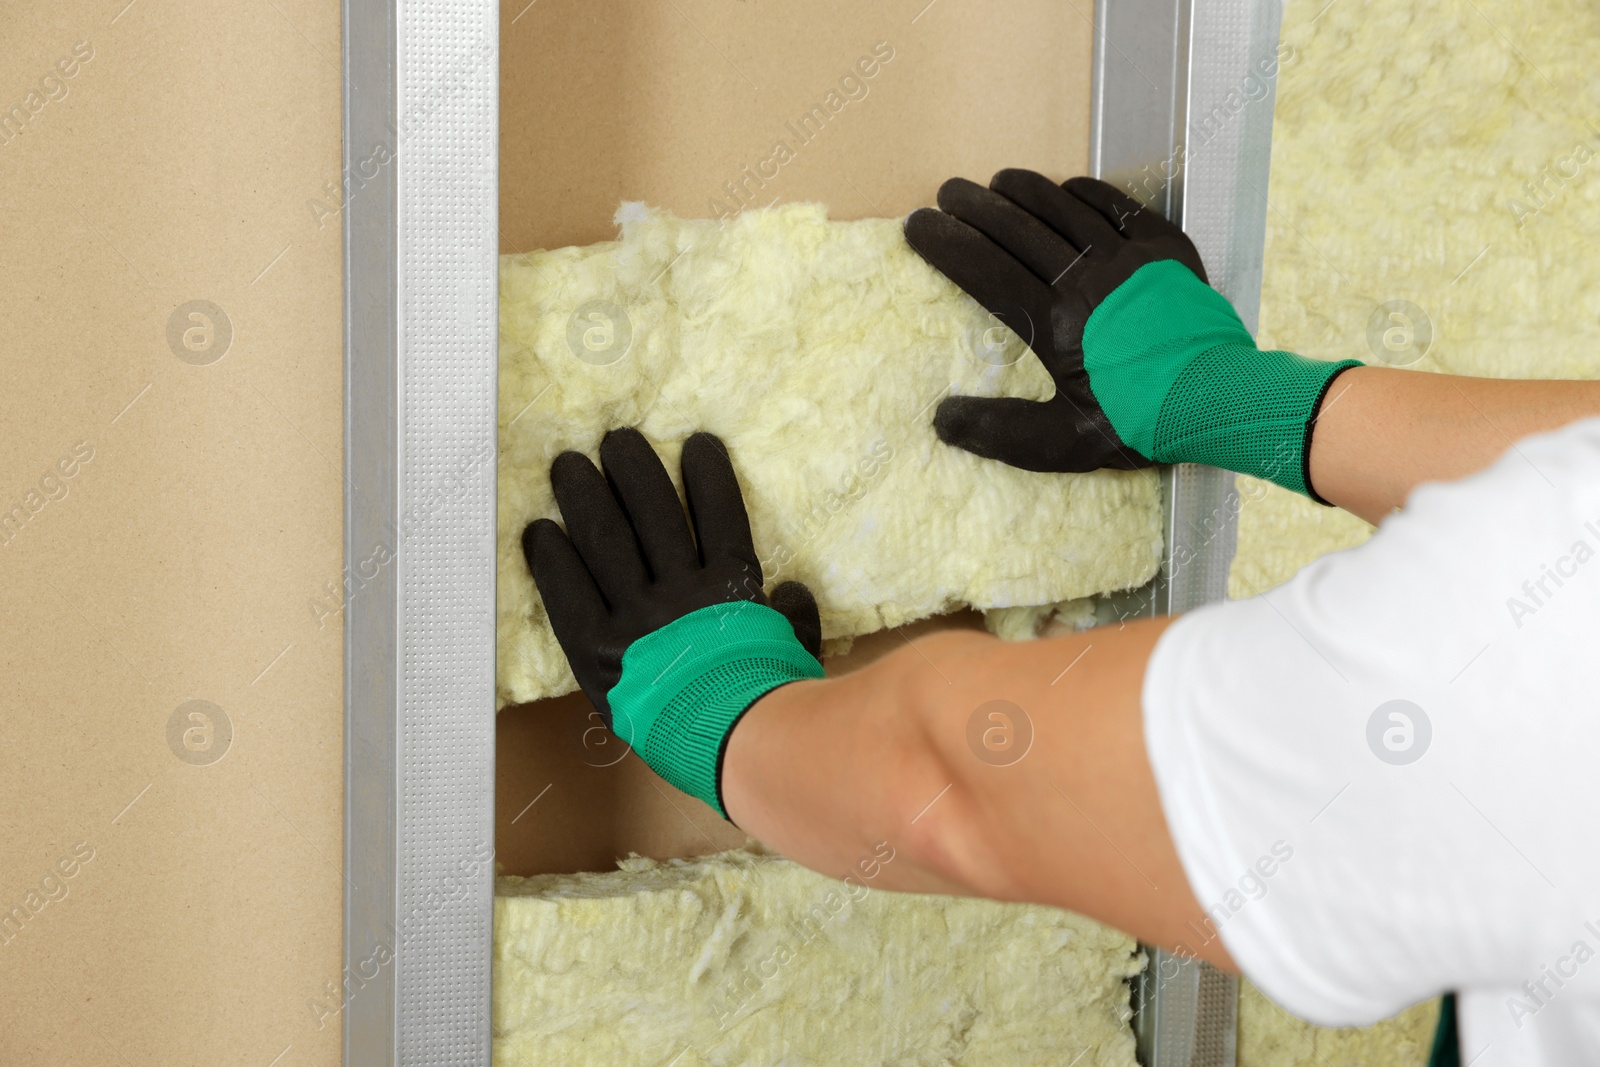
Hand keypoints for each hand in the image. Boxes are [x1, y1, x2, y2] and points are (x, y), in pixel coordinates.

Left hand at [522, 427, 823, 819]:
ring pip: (606, 540)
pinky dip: (553, 559)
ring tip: (567, 465)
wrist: (735, 740)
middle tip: (613, 438)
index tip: (696, 442)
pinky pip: (569, 593)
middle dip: (632, 469)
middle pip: (651, 513)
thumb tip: (792, 591)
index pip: (720, 515)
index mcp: (732, 588)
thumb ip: (794, 619)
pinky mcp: (598, 647)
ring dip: (585, 497)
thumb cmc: (771, 700)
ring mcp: (637, 615)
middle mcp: (680, 589)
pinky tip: (538, 530)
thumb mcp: (796, 653)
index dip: (708, 476)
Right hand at [906, 170, 1357, 497]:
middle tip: (947, 194)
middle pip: (1016, 228)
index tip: (917, 226)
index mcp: (1054, 323)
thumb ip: (999, 432)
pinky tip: (1064, 189)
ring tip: (996, 182)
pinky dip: (1083, 192)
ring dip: (1023, 190)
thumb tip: (941, 419)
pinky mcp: (1165, 248)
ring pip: (1062, 207)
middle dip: (974, 207)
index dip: (945, 244)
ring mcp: (1128, 258)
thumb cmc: (1138, 425)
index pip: (984, 270)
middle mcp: (1085, 279)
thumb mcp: (1062, 444)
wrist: (1221, 402)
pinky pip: (1116, 205)